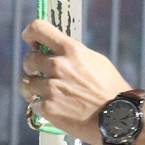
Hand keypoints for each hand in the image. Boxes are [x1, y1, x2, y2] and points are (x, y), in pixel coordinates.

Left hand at [19, 19, 130, 144]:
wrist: (118, 115)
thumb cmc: (111, 88)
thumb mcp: (97, 61)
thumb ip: (74, 55)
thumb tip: (58, 51)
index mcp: (71, 50)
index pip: (38, 29)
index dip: (30, 33)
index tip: (30, 40)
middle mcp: (58, 66)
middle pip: (28, 59)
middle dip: (33, 66)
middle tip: (43, 74)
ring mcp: (51, 87)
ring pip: (26, 83)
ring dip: (34, 88)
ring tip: (49, 93)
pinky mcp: (47, 108)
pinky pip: (33, 105)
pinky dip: (43, 107)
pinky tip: (58, 108)